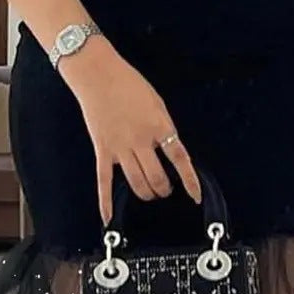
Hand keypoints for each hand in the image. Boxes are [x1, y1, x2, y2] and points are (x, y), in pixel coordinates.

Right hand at [59, 41, 201, 223]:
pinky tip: (108, 219)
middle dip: (164, 189)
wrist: (98, 74)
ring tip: (150, 193)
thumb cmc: (128, 83)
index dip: (190, 180)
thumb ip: (164, 128)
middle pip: (157, 178)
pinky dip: (106, 203)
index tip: (195, 195)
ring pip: (136, 183)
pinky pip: (104, 182)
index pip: (180, 159)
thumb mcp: (157, 103)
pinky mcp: (102, 150)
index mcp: (159, 126)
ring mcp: (120, 148)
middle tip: (166, 189)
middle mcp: (140, 140)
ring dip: (146, 193)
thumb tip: (168, 149)